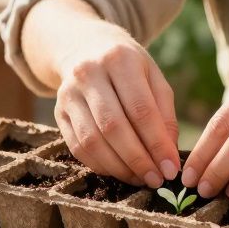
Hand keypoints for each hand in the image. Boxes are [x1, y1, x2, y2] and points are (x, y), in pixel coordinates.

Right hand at [52, 18, 180, 187]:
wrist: (86, 48)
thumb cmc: (129, 68)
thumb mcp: (153, 78)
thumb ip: (165, 114)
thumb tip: (167, 155)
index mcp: (119, 59)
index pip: (140, 109)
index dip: (157, 143)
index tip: (170, 168)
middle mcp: (89, 73)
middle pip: (113, 126)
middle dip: (137, 159)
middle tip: (156, 179)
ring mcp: (68, 93)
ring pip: (92, 140)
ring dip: (118, 167)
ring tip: (139, 178)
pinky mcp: (58, 112)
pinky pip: (77, 147)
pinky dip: (100, 165)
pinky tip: (119, 171)